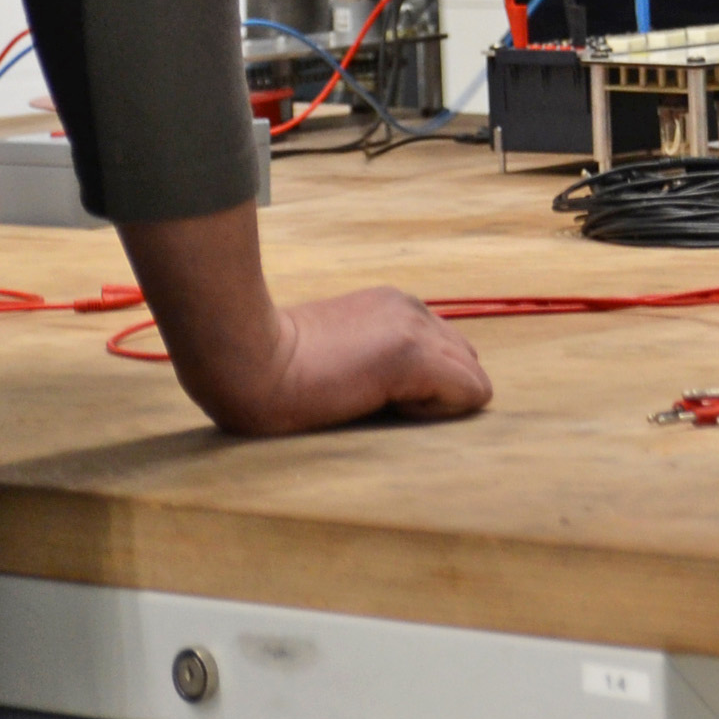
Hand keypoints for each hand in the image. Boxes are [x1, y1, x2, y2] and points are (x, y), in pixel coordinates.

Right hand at [184, 287, 492, 436]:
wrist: (246, 360)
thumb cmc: (275, 367)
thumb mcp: (336, 350)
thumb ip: (373, 358)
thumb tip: (402, 394)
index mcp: (393, 306)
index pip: (445, 350)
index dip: (423, 385)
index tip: (375, 393)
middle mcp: (412, 309)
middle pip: (467, 362)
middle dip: (439, 391)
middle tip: (381, 404)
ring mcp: (415, 328)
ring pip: (472, 378)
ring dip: (437, 402)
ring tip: (380, 404)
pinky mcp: (413, 355)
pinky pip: (470, 392)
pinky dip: (439, 412)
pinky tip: (387, 406)